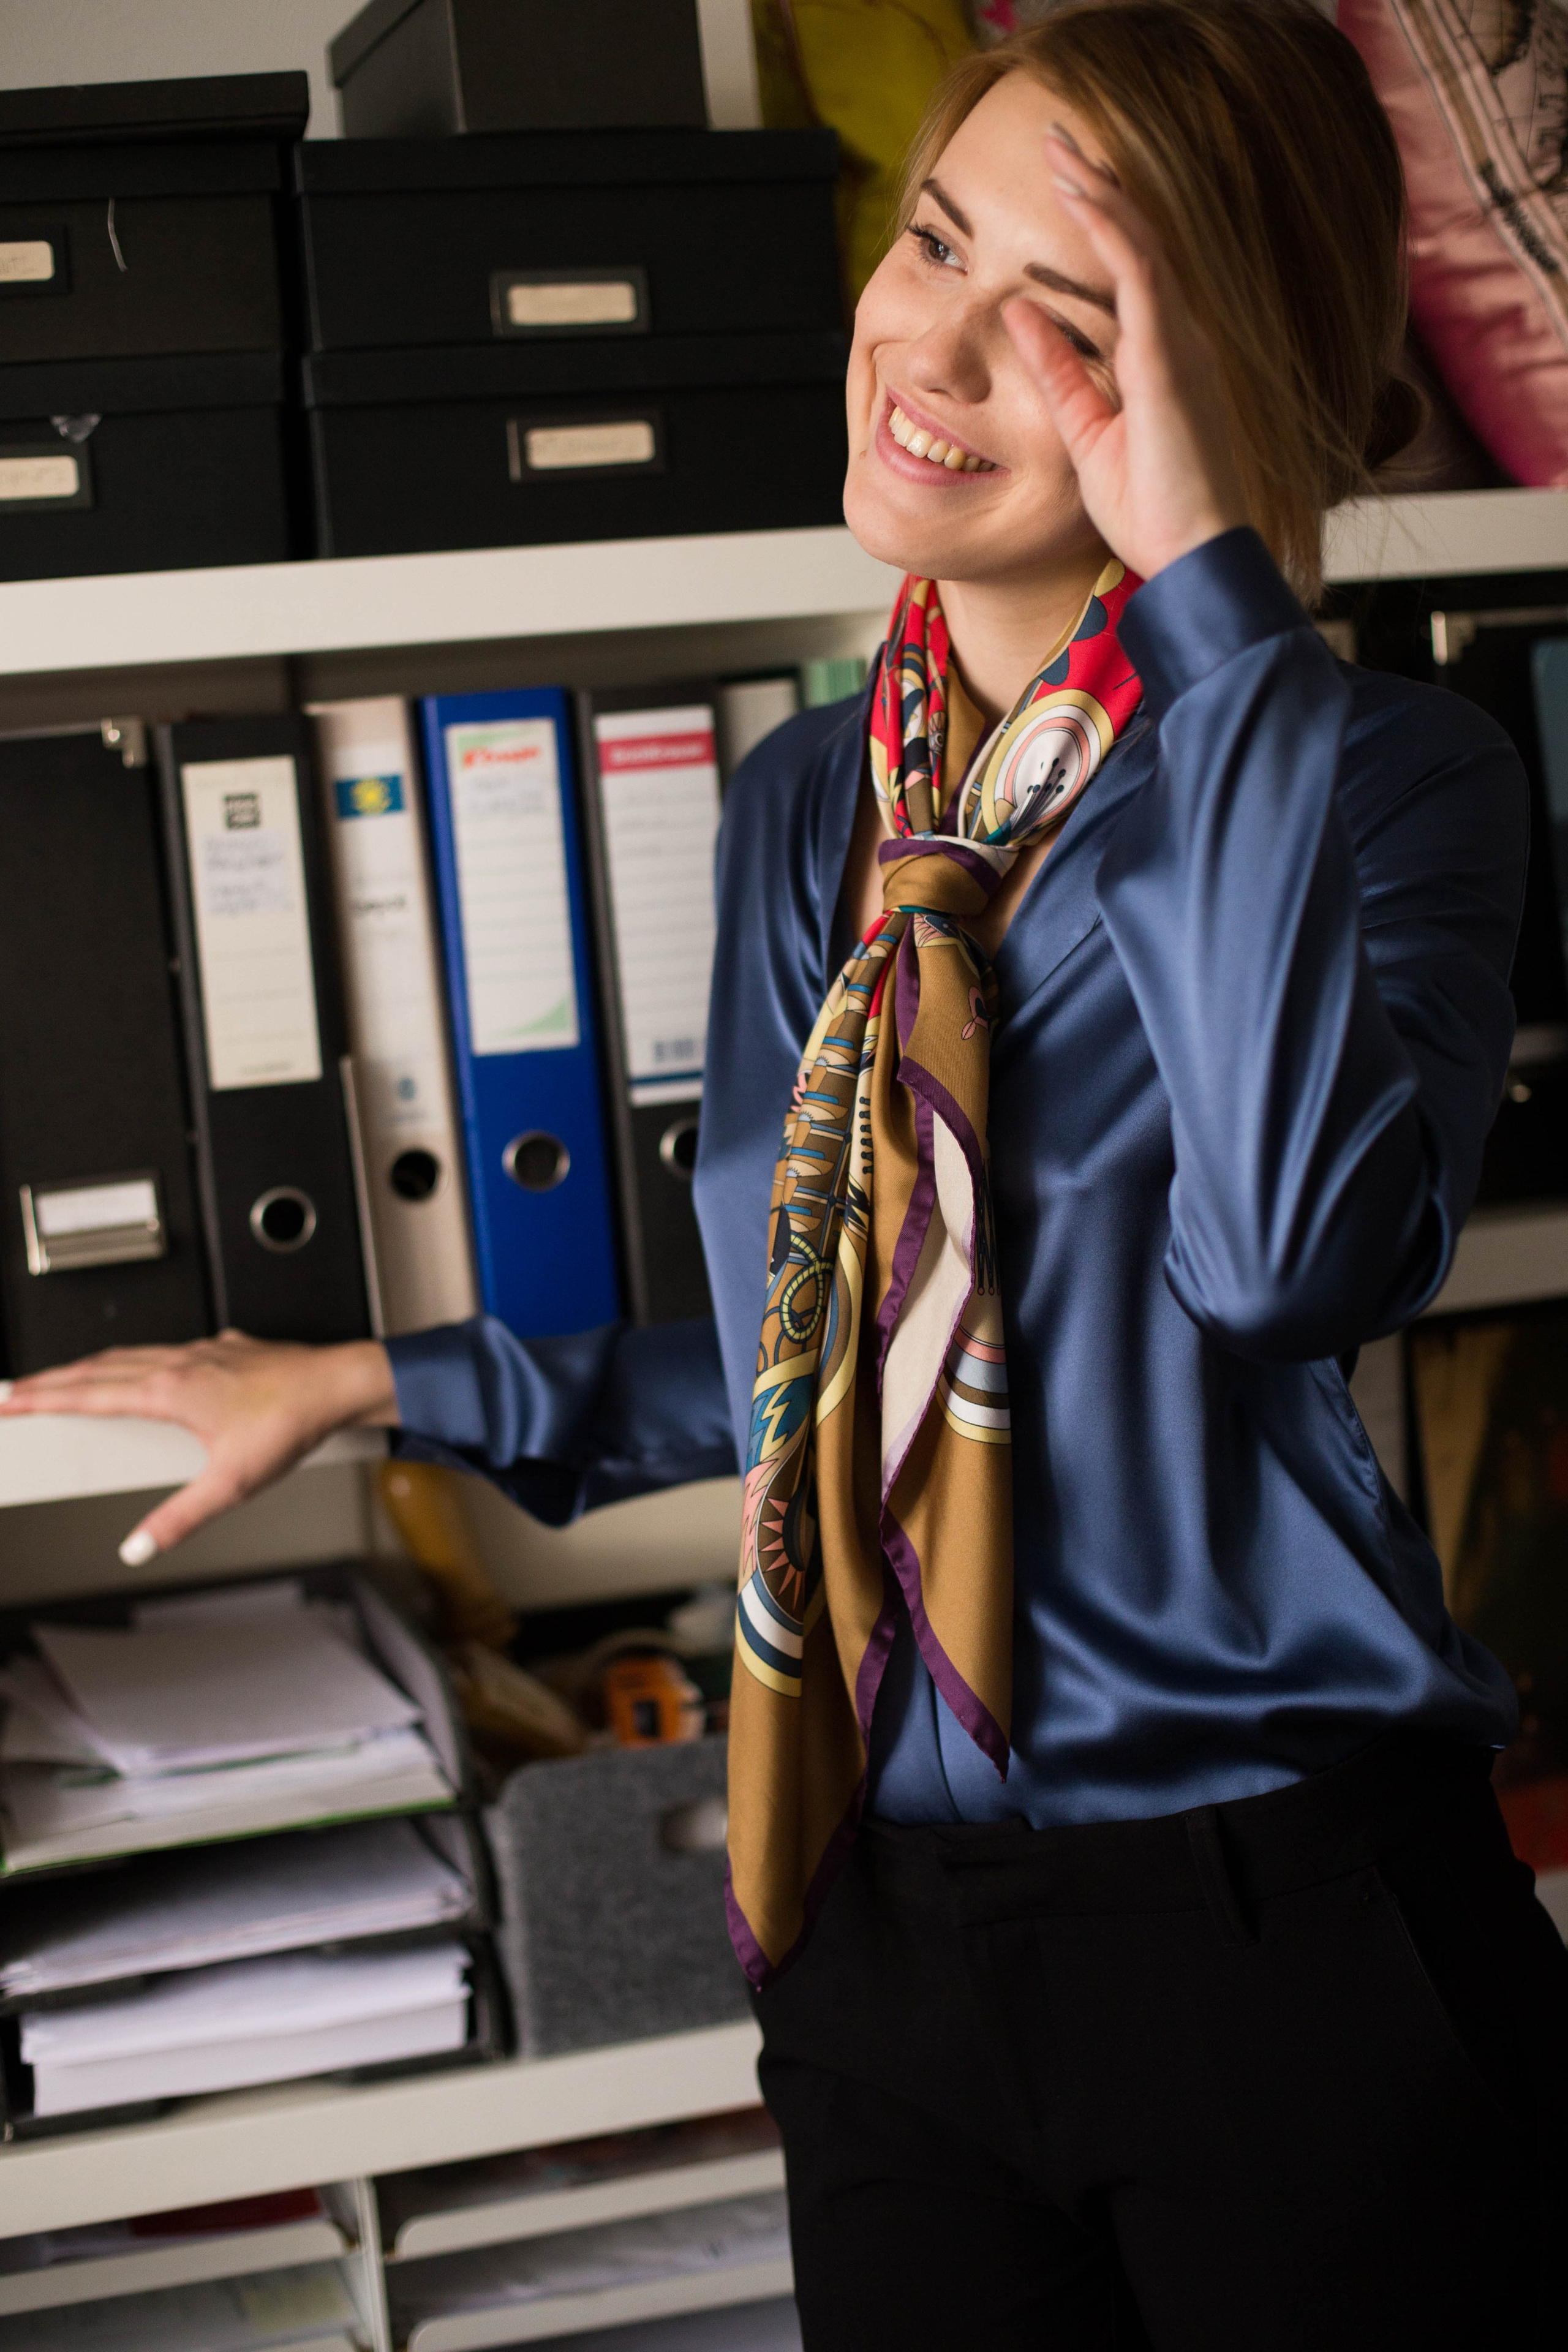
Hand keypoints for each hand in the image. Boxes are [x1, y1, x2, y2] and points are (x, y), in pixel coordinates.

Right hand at [0, 1332, 397, 1561]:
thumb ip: (179, 1518)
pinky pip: (165, 1349)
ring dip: (91, 1367)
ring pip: (131, 1354)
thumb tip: (138, 1546)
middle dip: (53, 1380)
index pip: (89, 1393)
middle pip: (99, 1368)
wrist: (337, 1383)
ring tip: (67, 1379)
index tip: (10, 1399)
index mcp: (169, 1389)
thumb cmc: (292, 1422)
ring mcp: (203, 1351)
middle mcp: (180, 1362)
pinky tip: (145, 1368)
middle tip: (19, 1390)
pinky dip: (136, 1359)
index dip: (43, 1397)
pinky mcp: (224, 1349)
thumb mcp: (231, 1484)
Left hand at [1003, 129, 1248, 581]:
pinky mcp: (1171, 358)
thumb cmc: (1153, 510)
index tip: (1064, 187)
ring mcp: (1180, 343)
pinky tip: (1083, 196)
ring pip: (1139, 244)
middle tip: (1060, 143)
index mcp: (1161, 359)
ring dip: (1100, 192)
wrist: (1195, 555)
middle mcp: (1179, 339)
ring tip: (1063, 150)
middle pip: (1137, 243)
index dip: (1097, 225)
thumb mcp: (1084, 433)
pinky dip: (1110, 230)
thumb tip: (1021, 319)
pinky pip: (1140, 276)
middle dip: (1098, 189)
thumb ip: (1058, 374)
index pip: (1127, 274)